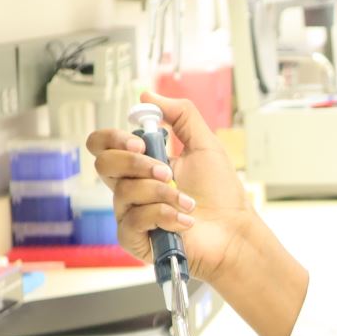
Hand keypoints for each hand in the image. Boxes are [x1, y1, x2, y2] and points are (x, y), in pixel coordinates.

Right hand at [86, 92, 257, 284]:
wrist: (234, 232)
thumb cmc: (221, 194)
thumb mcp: (205, 145)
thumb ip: (180, 115)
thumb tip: (146, 96)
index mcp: (141, 164)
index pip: (103, 145)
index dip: (111, 138)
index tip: (140, 142)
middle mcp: (130, 187)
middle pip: (102, 164)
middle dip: (136, 164)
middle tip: (167, 172)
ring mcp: (130, 214)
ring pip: (123, 192)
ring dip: (162, 194)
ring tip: (188, 202)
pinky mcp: (134, 239)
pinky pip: (133, 221)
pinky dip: (164, 216)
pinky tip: (184, 222)